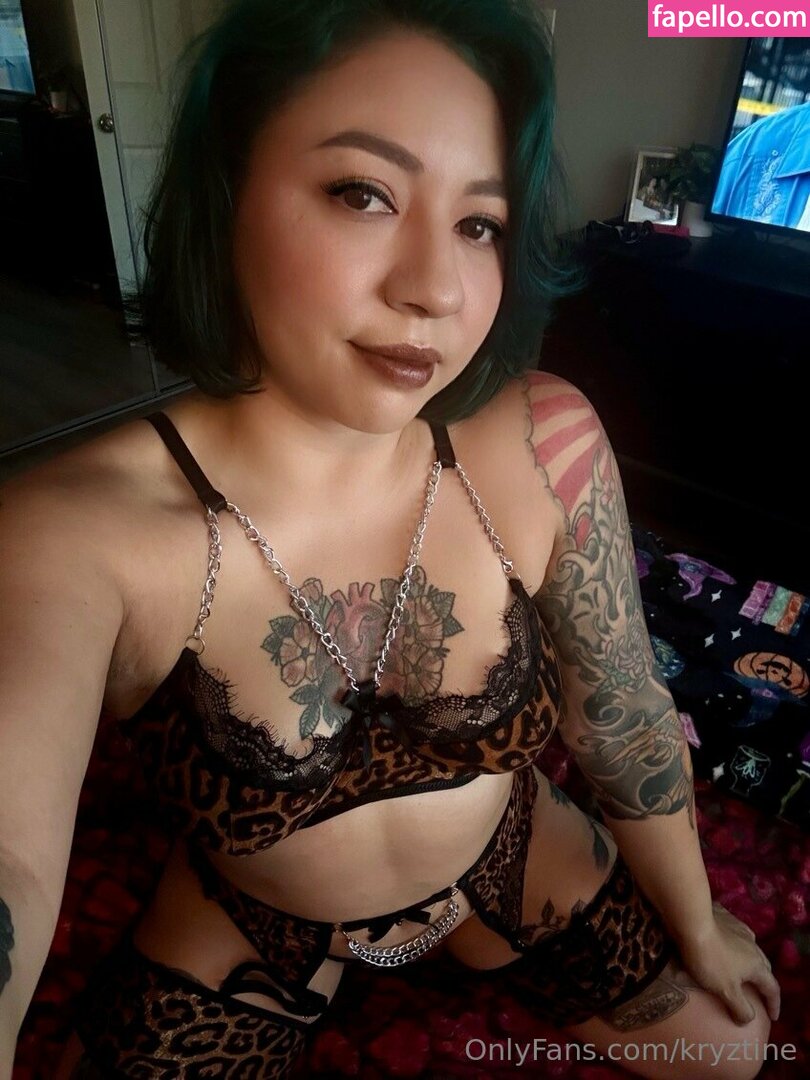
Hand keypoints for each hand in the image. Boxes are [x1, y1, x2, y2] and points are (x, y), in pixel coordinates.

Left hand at [676, 901, 779, 1024]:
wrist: (691, 923)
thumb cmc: (710, 960)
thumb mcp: (726, 990)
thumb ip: (740, 1007)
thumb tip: (749, 1020)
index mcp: (756, 965)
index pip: (772, 989)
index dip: (774, 1004)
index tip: (773, 1017)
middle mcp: (753, 946)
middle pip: (764, 967)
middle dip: (764, 982)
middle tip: (759, 994)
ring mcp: (739, 930)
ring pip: (750, 950)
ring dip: (750, 963)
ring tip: (743, 971)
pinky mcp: (725, 919)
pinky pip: (736, 936)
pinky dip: (736, 946)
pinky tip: (728, 946)